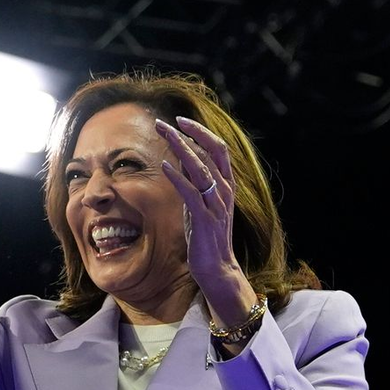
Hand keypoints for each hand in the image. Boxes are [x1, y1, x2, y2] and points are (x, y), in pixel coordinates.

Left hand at [155, 116, 255, 328]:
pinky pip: (191, 193)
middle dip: (190, 133)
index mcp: (226, 185)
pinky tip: (164, 166)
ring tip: (163, 134)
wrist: (217, 268)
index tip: (180, 121)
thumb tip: (182, 162)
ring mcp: (216, 204)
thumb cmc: (205, 237)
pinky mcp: (205, 219)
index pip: (218, 149)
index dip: (201, 132)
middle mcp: (224, 191)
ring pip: (201, 168)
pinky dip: (178, 177)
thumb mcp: (200, 204)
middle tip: (166, 122)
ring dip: (180, 149)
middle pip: (212, 151)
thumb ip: (195, 184)